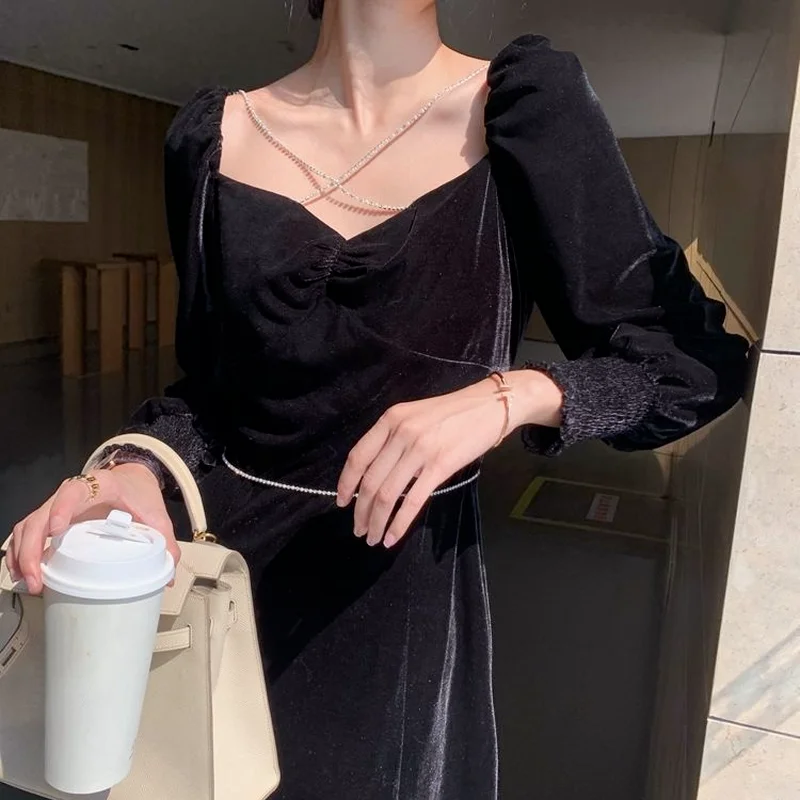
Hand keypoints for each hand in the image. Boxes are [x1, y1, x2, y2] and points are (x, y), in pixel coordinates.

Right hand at [6, 463, 178, 593]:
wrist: (133, 478)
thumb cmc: (140, 494)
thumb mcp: (157, 514)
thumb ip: (166, 541)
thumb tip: (168, 574)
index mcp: (99, 485)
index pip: (73, 492)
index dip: (61, 509)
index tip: (56, 532)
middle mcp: (72, 492)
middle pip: (40, 515)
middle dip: (32, 548)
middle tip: (37, 579)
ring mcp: (58, 504)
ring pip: (28, 525)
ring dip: (22, 554)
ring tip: (30, 583)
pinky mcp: (52, 517)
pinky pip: (28, 532)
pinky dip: (21, 552)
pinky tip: (24, 574)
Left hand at [336, 369, 562, 547]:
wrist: (490, 406)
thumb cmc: (453, 413)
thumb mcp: (415, 416)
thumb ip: (394, 439)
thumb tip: (375, 474)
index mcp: (390, 420)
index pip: (358, 456)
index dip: (345, 483)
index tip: (342, 503)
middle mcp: (400, 433)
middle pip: (370, 481)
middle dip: (360, 511)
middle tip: (359, 530)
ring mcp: (420, 449)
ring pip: (387, 494)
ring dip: (376, 521)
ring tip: (372, 537)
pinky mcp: (440, 465)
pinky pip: (412, 500)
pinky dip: (399, 523)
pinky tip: (392, 537)